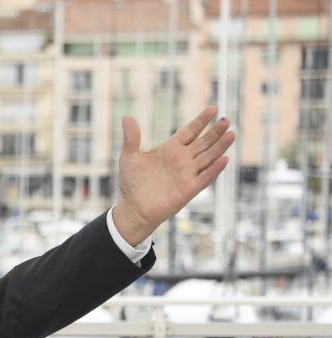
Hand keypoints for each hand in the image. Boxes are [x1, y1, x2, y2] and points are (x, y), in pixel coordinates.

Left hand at [112, 106, 235, 244]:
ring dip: (220, 147)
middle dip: (215, 132)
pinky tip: (224, 159)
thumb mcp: (129, 157)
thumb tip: (126, 117)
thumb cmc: (132, 183)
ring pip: (209, 157)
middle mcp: (183, 160)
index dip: (201, 121)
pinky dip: (214, 169)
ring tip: (231, 134)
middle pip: (204, 142)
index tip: (213, 109)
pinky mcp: (189, 189)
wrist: (134, 209)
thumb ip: (131, 138)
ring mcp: (188, 174)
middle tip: (226, 120)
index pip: (190, 131)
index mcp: (170, 149)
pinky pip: (205, 177)